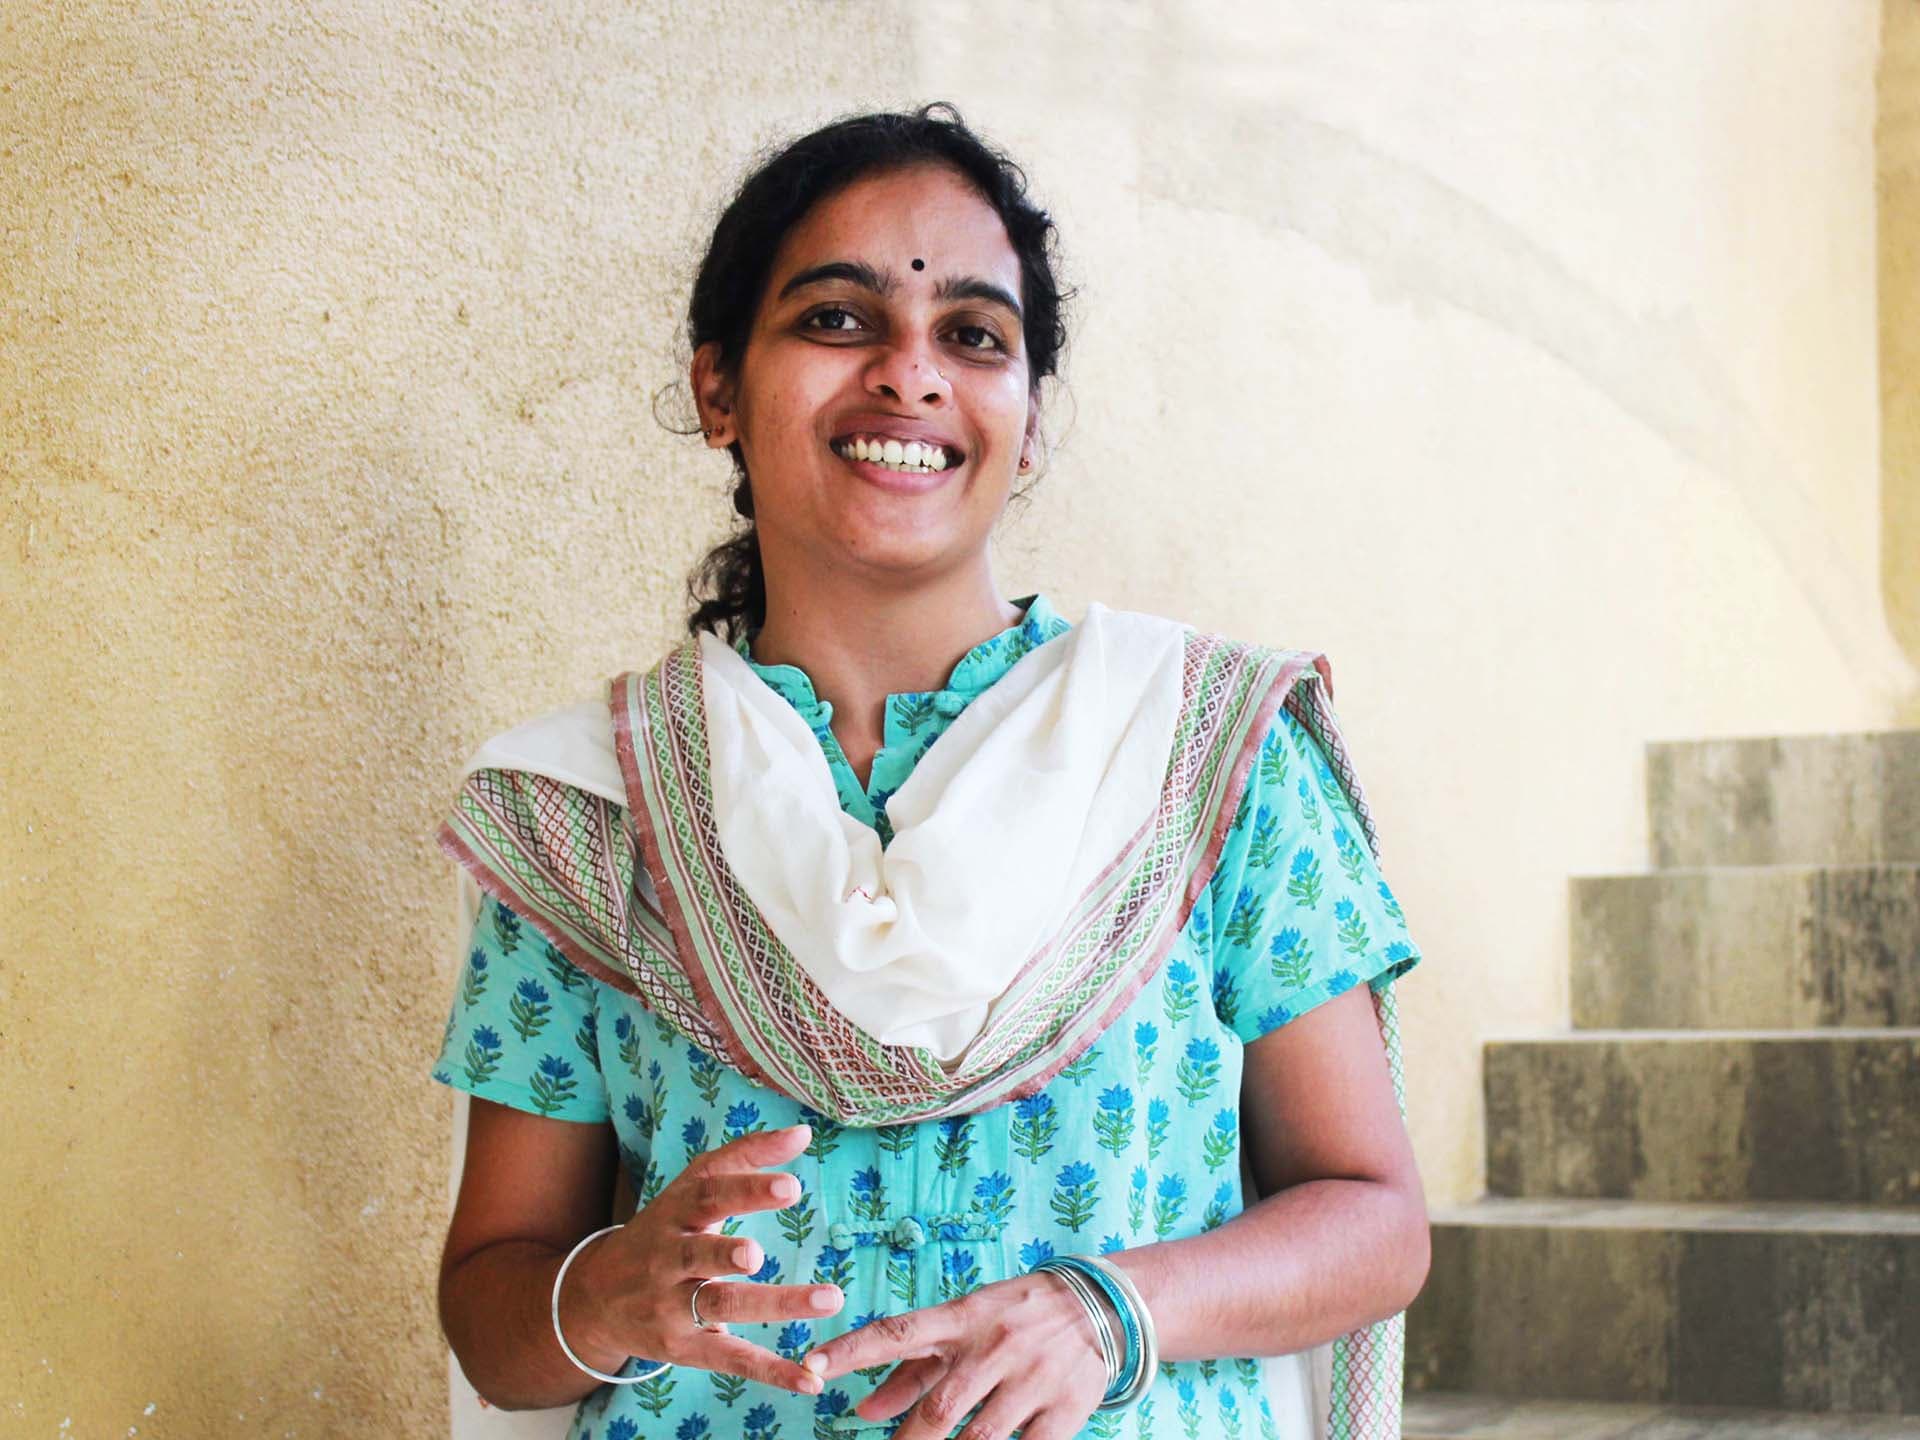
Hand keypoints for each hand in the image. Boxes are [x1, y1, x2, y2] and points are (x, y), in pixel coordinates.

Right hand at [562, 1122, 841, 1395]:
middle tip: (757, 1254)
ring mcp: (673, 1307)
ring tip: (827, 1299)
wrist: (593, 1298)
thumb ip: (745, 1156)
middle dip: (727, 1254)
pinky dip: (772, 1371)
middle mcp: (670, 1260)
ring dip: (774, 1304)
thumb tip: (803, 1132)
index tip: (790, 1186)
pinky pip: (731, 1358)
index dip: (747, 1190)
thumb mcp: (691, 1188)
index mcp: (675, 1215)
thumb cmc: (663, 1232)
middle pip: (700, 1254)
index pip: (708, 1196)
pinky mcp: (684, 1348)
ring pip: (722, 1306)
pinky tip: (810, 1380)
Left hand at [799, 1270, 1110, 1439]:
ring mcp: (1032, 1377)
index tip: (811, 1366)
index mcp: (961, 1318)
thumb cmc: (1011, 1317)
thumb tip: (861, 1411)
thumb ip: (910, 1371)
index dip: (851, 1350)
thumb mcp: (961, 1326)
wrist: (1094, 1304)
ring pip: (981, 1438)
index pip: (896, 1332)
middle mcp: (993, 1344)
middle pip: (940, 1409)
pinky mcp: (1067, 1407)